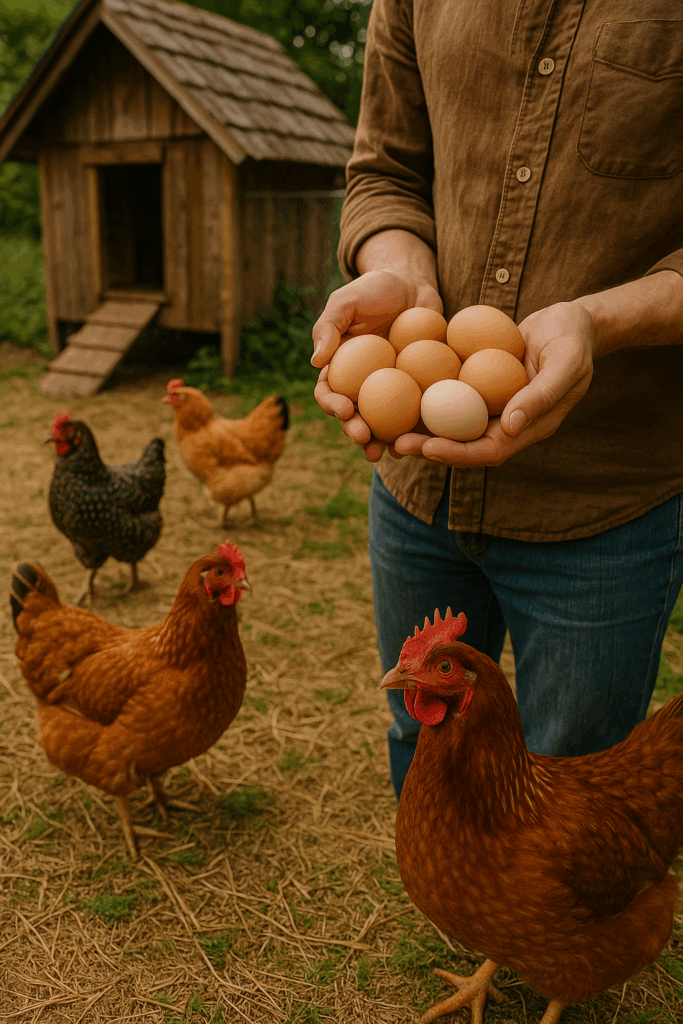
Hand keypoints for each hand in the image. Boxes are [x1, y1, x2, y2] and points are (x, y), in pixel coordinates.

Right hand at [312, 269, 441, 461]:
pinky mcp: (417, 389)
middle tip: (365, 438)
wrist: (414, 283)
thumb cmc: (375, 288)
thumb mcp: (347, 300)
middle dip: (356, 431)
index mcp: (340, 368)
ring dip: (381, 441)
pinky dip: (414, 429)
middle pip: (354, 416)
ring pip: (383, 423)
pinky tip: (419, 441)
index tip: (344, 411)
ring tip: (387, 452)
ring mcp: (391, 389)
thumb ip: (329, 326)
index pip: (328, 392)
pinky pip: (414, 413)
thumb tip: (317, 362)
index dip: (332, 406)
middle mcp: (362, 384)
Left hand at [393, 301, 594, 466]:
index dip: (458, 454)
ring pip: (453, 428)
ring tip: (387, 430)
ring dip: (422, 431)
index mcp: (530, 427)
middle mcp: (507, 425)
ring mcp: (493, 408)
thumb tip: (510, 427)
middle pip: (464, 446)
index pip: (490, 452)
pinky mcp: (480, 390)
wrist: (570, 321)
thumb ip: (542, 395)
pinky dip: (427, 402)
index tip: (428, 448)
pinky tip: (398, 394)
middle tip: (396, 444)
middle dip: (430, 449)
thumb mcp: (566, 361)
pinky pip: (451, 400)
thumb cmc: (573, 338)